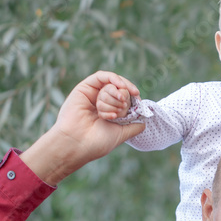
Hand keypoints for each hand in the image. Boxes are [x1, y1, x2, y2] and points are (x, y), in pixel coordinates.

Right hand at [21, 71, 142, 184]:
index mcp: (109, 112)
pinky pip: (101, 76)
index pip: (124, 97)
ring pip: (111, 83)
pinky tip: (119, 86)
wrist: (76, 144)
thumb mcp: (121, 134)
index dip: (133, 96)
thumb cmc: (97, 142)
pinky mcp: (83, 88)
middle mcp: (100, 102)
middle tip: (125, 104)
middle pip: (118, 89)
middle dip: (125, 95)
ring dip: (118, 90)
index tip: (138, 99)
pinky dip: (113, 78)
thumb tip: (144, 122)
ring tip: (120, 100)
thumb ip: (133, 126)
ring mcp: (92, 95)